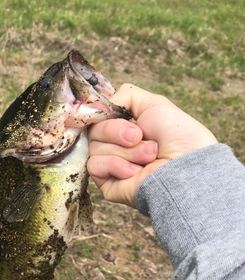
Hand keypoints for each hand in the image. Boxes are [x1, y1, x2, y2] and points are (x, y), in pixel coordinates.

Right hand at [87, 83, 217, 207]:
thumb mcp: (154, 104)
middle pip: (94, 130)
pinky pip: (94, 165)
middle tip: (139, 137)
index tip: (112, 112)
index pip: (97, 116)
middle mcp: (117, 146)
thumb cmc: (177, 136)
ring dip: (125, 150)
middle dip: (117, 131)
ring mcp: (112, 166)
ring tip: (149, 156)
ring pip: (94, 147)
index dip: (102, 113)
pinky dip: (116, 165)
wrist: (185, 167)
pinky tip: (136, 171)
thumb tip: (98, 106)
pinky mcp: (108, 183)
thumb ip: (125, 96)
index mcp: (126, 127)